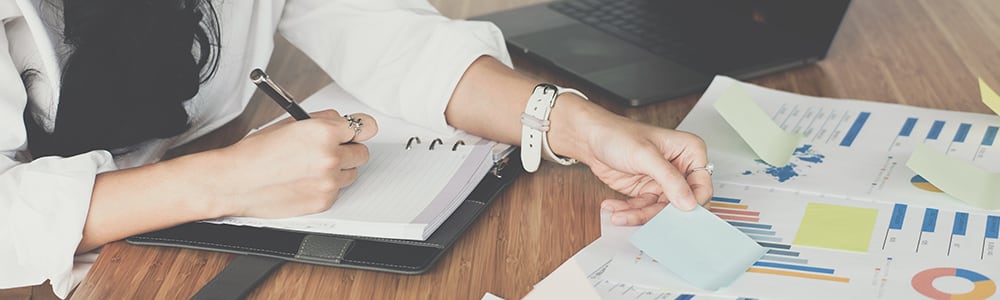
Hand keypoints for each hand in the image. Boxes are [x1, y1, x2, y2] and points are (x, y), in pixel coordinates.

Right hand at [210, 109, 378, 217]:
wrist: (236, 181)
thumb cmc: (256, 152)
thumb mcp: (290, 123)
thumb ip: (322, 120)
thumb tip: (342, 121)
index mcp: (323, 132)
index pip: (366, 127)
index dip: (358, 129)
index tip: (356, 132)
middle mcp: (330, 156)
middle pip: (362, 152)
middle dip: (348, 149)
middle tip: (328, 150)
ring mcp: (329, 181)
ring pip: (352, 173)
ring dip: (339, 169)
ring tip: (312, 167)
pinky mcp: (325, 201)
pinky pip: (338, 190)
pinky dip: (327, 186)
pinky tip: (305, 181)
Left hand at [550, 100, 711, 225]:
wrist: (591, 138)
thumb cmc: (617, 134)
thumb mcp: (645, 155)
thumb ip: (669, 179)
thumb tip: (688, 201)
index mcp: (689, 152)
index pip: (702, 186)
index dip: (691, 203)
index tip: (677, 215)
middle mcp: (680, 168)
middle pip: (680, 203)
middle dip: (659, 212)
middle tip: (644, 218)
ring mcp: (663, 182)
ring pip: (660, 210)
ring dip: (639, 214)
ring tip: (620, 213)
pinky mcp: (647, 191)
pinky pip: (644, 210)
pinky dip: (629, 212)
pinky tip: (615, 207)